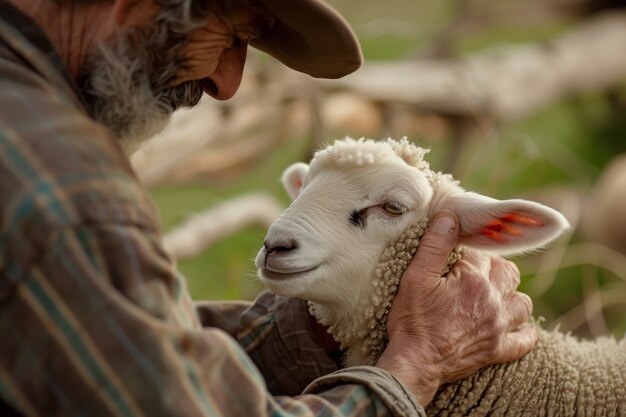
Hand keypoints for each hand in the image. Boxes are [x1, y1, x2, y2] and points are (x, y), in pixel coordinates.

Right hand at [376, 210, 536, 404]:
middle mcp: (493, 301)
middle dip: (495, 268)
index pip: (481, 254)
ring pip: (522, 304)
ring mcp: (498, 328)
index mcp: (474, 280)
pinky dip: (525, 333)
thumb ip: (435, 244)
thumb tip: (450, 215)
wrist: (415, 363)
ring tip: (495, 295)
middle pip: (509, 273)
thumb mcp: (416, 276)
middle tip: (475, 272)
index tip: (456, 257)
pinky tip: (517, 327)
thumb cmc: (413, 320)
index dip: (467, 253)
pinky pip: (524, 341)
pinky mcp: (496, 351)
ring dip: (512, 296)